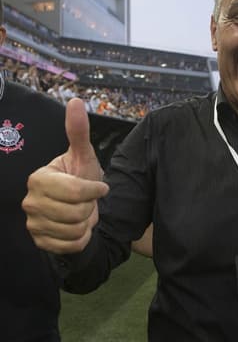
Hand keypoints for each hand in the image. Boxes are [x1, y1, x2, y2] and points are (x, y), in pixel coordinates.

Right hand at [22, 98, 108, 253]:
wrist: (80, 206)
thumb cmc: (81, 178)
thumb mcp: (84, 155)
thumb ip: (78, 131)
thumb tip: (76, 101)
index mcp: (39, 179)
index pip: (76, 192)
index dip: (95, 191)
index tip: (99, 186)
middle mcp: (30, 202)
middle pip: (76, 213)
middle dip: (90, 207)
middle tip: (87, 201)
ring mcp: (33, 224)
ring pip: (74, 230)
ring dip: (86, 223)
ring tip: (82, 212)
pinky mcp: (40, 243)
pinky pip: (71, 245)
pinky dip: (82, 238)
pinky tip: (77, 228)